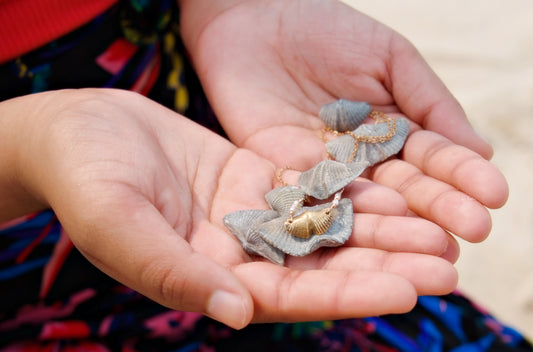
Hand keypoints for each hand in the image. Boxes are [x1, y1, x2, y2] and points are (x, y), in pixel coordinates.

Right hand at [1, 88, 455, 327]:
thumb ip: (174, 272)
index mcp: (206, 279)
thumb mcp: (120, 225)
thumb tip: (237, 314)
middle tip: (446, 263)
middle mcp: (236, 254)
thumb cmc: (85, 179)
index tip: (407, 292)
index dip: (348, 295)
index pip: (289, 296)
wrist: (79, 130)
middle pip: (320, 265)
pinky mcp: (252, 178)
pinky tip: (395, 185)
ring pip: (324, 225)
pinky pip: (310, 185)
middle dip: (383, 264)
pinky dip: (351, 186)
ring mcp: (248, 215)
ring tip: (437, 227)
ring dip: (380, 227)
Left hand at [179, 0, 507, 242]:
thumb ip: (428, 101)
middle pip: (404, 187)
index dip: (461, 174)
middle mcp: (362, 159)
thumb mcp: (387, 57)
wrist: (254, 20)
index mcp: (393, 129)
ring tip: (433, 246)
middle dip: (439, 207)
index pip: (432, 157)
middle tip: (475, 231)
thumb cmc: (326, 29)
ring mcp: (323, 171)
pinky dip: (340, 215)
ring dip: (398, 225)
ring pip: (364, 202)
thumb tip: (480, 150)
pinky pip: (314, 199)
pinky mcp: (282, 175)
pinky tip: (369, 231)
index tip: (493, 195)